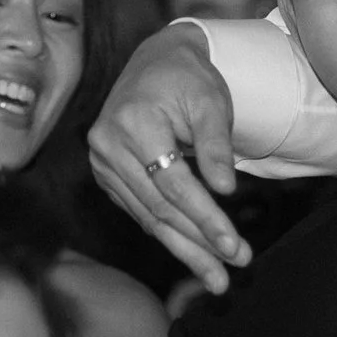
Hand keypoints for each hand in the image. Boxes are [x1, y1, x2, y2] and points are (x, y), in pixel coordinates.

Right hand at [87, 24, 251, 291]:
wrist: (155, 60)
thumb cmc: (188, 78)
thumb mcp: (211, 102)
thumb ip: (216, 145)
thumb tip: (225, 190)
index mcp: (134, 122)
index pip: (174, 184)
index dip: (205, 218)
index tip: (234, 246)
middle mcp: (108, 145)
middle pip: (159, 207)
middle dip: (197, 244)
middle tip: (230, 274)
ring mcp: (102, 161)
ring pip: (147, 216)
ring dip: (183, 249)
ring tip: (216, 276)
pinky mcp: (106, 173)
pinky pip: (139, 210)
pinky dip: (166, 232)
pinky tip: (191, 251)